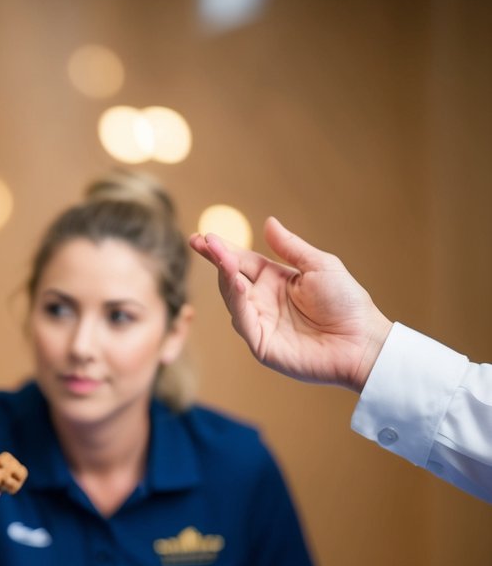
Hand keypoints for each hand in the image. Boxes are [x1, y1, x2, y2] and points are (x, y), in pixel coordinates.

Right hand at [189, 217, 392, 391]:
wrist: (362, 341)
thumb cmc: (347, 303)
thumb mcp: (320, 265)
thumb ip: (290, 247)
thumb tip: (268, 222)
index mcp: (275, 280)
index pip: (242, 261)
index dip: (222, 250)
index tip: (203, 236)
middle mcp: (263, 301)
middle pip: (231, 277)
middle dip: (217, 259)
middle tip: (202, 241)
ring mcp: (260, 323)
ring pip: (233, 298)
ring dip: (225, 277)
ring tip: (222, 257)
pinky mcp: (261, 344)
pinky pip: (243, 321)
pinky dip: (237, 302)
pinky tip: (236, 282)